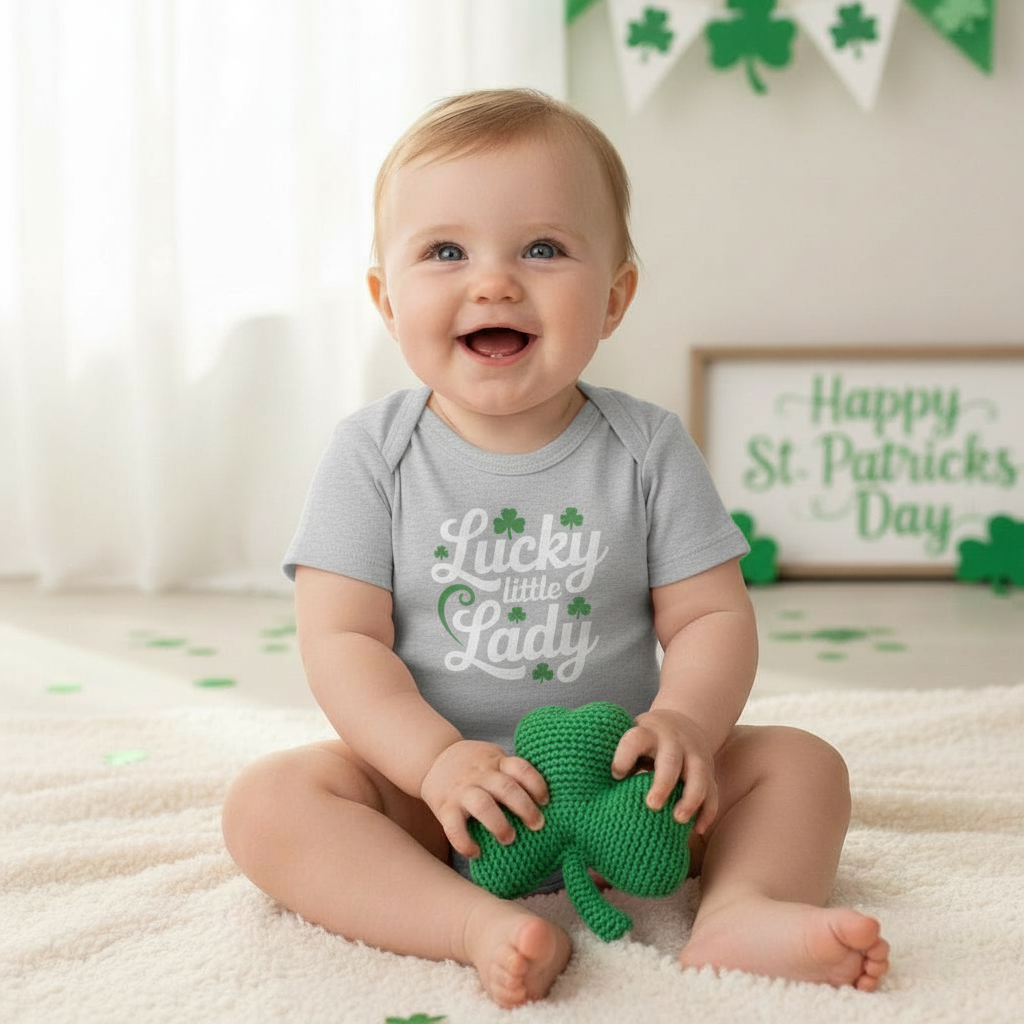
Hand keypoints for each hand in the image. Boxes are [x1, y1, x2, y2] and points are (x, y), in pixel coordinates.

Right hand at [420, 740, 549, 858]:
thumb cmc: (474, 764)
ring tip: (510, 839)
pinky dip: (465, 842)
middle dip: (525, 808)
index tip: (546, 800)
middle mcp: (480, 775)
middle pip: (506, 787)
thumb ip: (512, 773)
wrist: (433, 757)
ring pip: (482, 804)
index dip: (536, 783)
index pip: (520, 768)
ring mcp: (462, 790)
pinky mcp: (444, 807)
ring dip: (499, 823)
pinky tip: (476, 853)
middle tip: (538, 825)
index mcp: (496, 762)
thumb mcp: (494, 758)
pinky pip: (453, 827)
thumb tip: (547, 799)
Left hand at [610, 709, 717, 834]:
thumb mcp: (629, 739)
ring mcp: (694, 755)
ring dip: (689, 798)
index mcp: (647, 732)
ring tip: (677, 820)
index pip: (636, 739)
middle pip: (671, 759)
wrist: (680, 723)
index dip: (625, 755)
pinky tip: (698, 829)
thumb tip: (585, 793)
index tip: (615, 774)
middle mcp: (673, 741)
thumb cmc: (643, 741)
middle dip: (663, 782)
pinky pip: (713, 791)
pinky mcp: (709, 771)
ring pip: (699, 774)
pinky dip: (707, 811)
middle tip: (651, 805)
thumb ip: (616, 759)